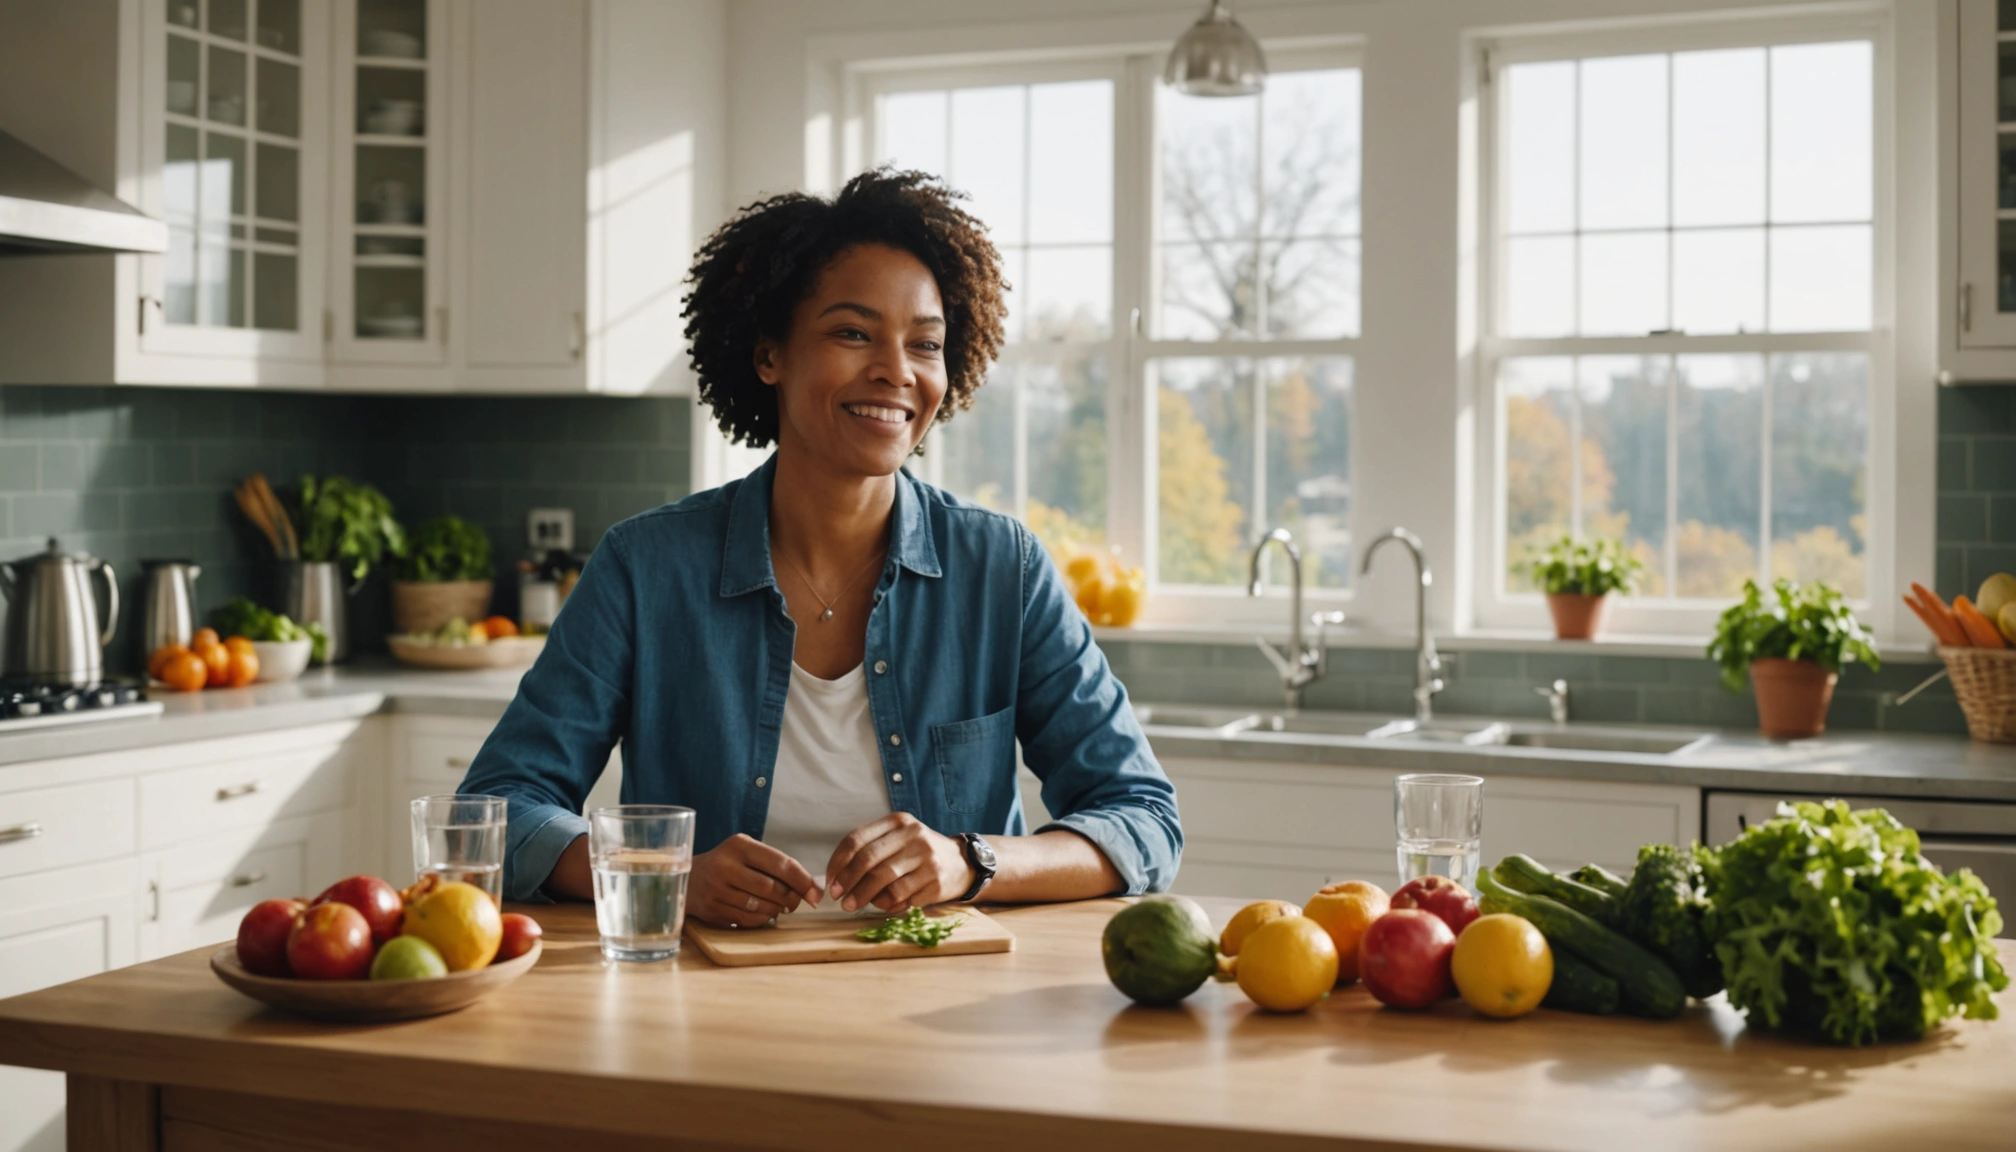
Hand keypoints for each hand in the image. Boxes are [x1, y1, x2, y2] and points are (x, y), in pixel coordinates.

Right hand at [688, 834, 819, 927]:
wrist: (688, 880)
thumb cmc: (728, 865)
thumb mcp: (747, 853)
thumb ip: (776, 865)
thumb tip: (812, 889)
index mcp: (739, 846)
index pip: (780, 863)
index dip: (803, 880)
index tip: (816, 893)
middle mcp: (725, 866)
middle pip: (773, 889)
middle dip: (791, 899)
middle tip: (796, 902)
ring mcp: (716, 890)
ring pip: (762, 907)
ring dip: (778, 910)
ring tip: (779, 906)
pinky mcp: (713, 911)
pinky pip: (749, 920)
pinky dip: (763, 919)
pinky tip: (763, 912)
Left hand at [824, 813, 974, 913]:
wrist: (962, 863)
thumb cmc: (920, 853)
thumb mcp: (899, 839)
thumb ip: (871, 849)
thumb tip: (837, 876)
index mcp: (898, 822)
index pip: (857, 838)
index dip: (838, 861)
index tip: (830, 880)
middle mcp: (913, 835)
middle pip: (869, 859)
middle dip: (848, 881)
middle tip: (837, 897)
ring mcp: (926, 858)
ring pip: (884, 880)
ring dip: (863, 896)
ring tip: (851, 906)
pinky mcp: (935, 881)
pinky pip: (902, 896)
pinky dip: (887, 904)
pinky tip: (883, 906)